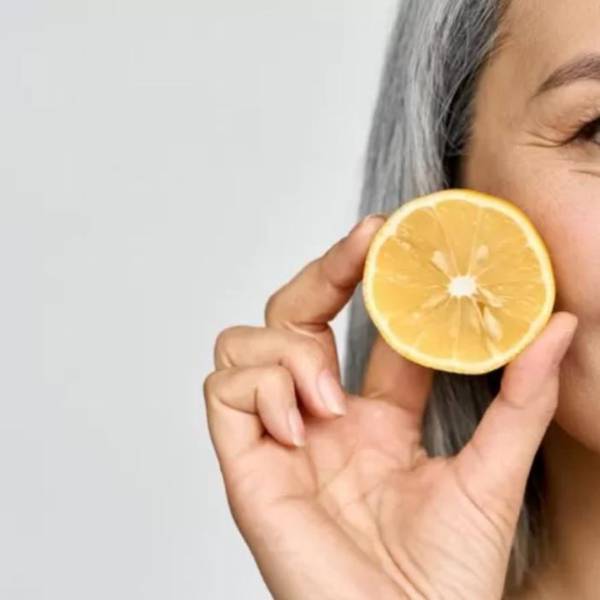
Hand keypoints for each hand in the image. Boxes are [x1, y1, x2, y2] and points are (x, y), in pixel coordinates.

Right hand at [203, 215, 577, 599]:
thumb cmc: (446, 576)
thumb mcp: (491, 471)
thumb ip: (521, 399)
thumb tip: (559, 327)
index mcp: (371, 413)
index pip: (355, 324)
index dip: (363, 273)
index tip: (383, 233)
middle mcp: (318, 415)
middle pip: (290, 314)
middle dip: (321, 274)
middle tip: (357, 250)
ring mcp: (277, 437)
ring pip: (243, 344)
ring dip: (289, 351)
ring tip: (329, 398)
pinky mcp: (245, 464)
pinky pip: (223, 391)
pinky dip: (261, 390)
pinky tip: (301, 426)